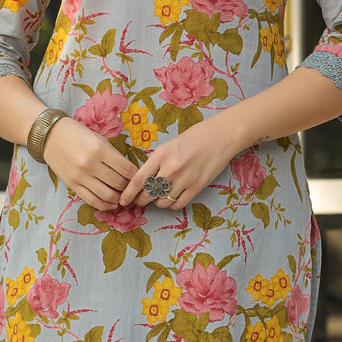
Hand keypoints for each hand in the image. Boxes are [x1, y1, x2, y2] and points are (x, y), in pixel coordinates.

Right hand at [41, 116, 137, 210]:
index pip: (127, 169)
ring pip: (108, 195)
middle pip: (119, 183)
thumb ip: (114, 155)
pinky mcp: (72, 185)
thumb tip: (130, 173)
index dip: (137, 176)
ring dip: (119, 198)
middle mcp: (90, 164)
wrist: (50, 136)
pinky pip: (92, 201)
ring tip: (124, 196)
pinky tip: (112, 203)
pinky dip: (106, 205)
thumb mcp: (99, 139)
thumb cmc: (77, 134)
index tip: (140, 177)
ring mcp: (80, 177)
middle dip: (129, 187)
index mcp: (100, 149)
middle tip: (133, 187)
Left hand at [120, 117, 241, 210]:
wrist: (218, 137)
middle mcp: (171, 168)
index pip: (139, 180)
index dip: (128, 193)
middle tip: (139, 201)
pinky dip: (172, 204)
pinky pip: (178, 203)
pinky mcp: (197, 187)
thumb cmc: (191, 139)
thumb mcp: (168, 146)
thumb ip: (155, 163)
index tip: (123, 200)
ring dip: (158, 202)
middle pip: (148, 194)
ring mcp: (185, 179)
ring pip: (162, 201)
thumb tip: (142, 182)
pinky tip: (172, 197)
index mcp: (161, 155)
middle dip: (141, 200)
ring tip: (159, 196)